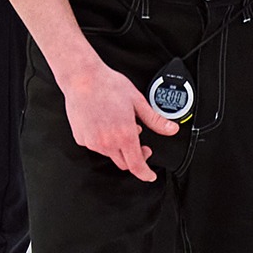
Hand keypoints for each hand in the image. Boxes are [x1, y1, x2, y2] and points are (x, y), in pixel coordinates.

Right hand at [59, 57, 177, 181]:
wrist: (81, 77)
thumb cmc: (107, 85)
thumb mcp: (138, 102)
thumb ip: (155, 120)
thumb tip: (171, 129)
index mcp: (124, 135)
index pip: (137, 166)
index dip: (146, 174)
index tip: (150, 175)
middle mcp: (107, 142)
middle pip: (125, 163)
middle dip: (135, 158)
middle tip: (140, 145)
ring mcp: (92, 141)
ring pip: (110, 154)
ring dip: (119, 147)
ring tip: (121, 127)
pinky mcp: (81, 138)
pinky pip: (96, 146)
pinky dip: (104, 141)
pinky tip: (106, 126)